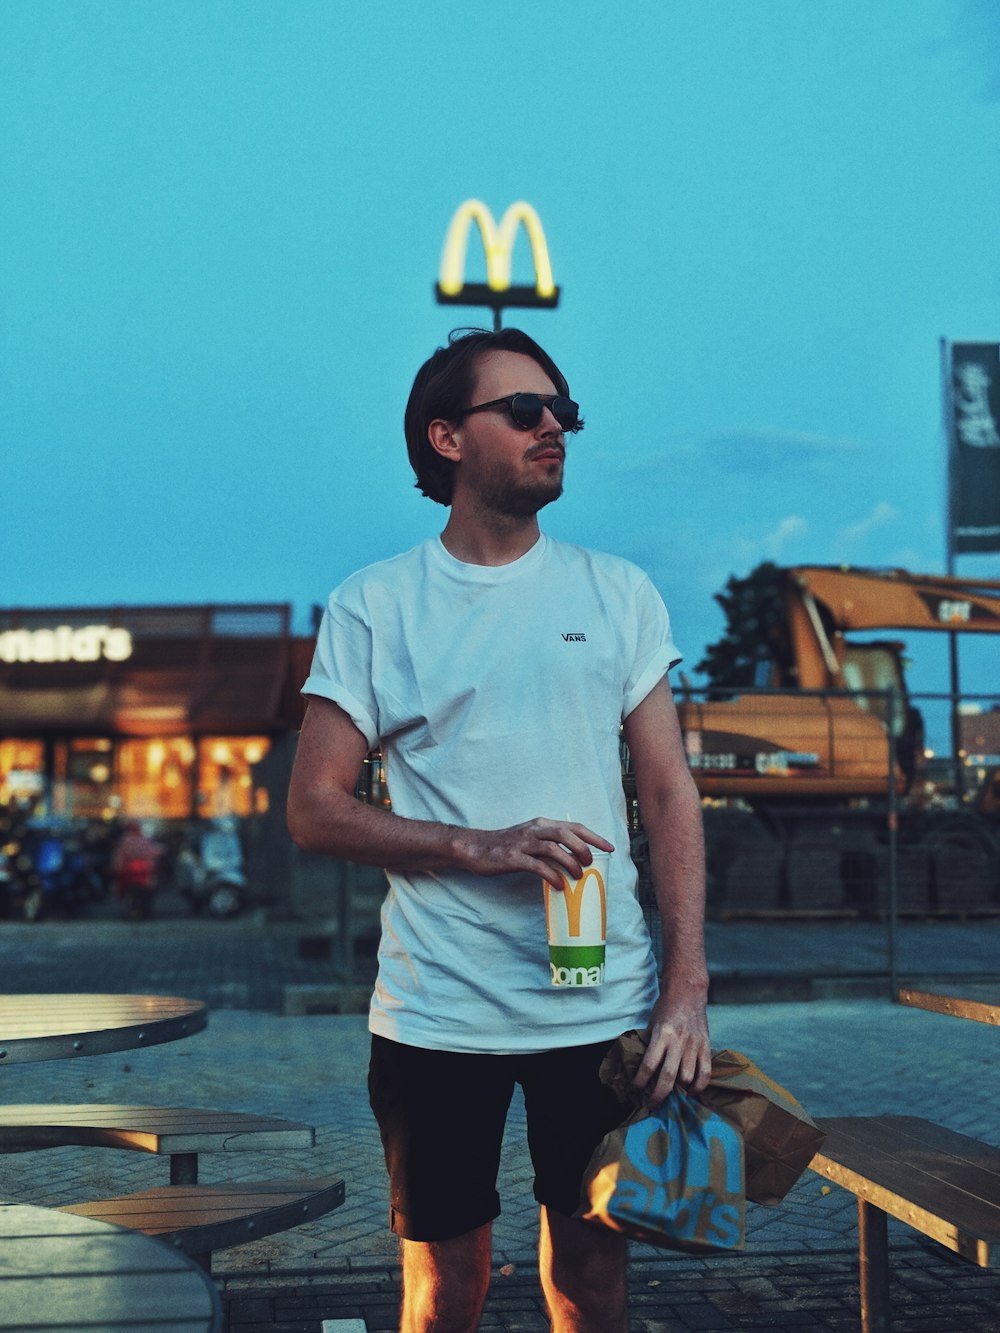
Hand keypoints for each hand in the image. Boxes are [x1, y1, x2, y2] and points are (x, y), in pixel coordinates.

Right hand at [457, 819, 612, 890]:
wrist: (475, 847)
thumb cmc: (506, 846)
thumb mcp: (530, 839)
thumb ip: (549, 845)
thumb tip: (573, 861)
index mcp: (541, 824)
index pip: (574, 827)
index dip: (594, 837)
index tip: (610, 848)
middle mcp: (534, 830)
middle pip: (566, 834)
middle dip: (583, 848)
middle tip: (591, 864)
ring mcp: (523, 843)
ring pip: (553, 848)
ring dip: (569, 862)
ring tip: (578, 876)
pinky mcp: (513, 857)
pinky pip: (537, 866)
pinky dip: (551, 876)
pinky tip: (559, 886)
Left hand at [631, 986, 710, 1108]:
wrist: (688, 993)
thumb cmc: (666, 1008)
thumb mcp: (652, 1023)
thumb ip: (651, 1045)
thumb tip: (644, 1069)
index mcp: (661, 1035)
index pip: (649, 1065)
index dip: (640, 1081)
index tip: (635, 1090)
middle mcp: (678, 1042)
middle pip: (668, 1077)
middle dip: (658, 1096)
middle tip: (651, 1106)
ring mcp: (694, 1045)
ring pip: (687, 1078)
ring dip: (678, 1091)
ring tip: (670, 1097)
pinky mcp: (706, 1047)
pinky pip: (705, 1073)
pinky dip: (698, 1087)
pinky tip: (691, 1092)